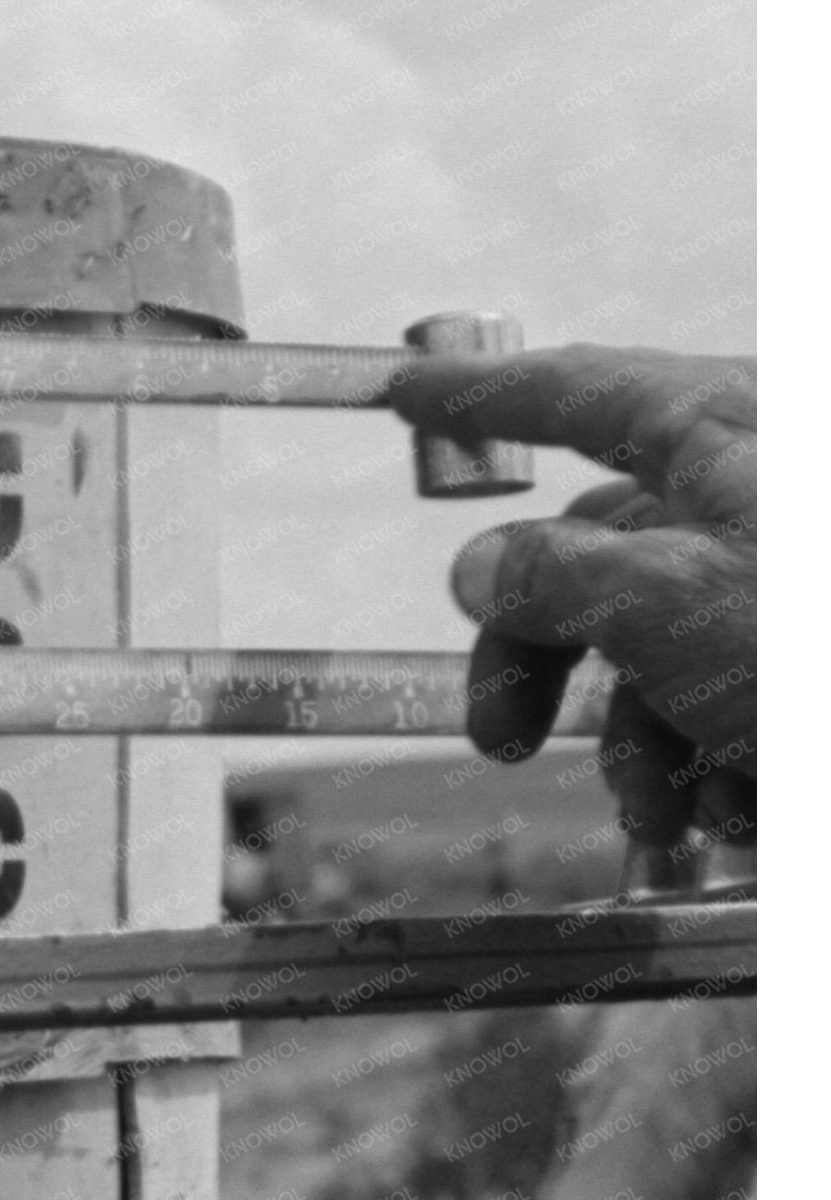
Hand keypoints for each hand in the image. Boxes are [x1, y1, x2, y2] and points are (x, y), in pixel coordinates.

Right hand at [382, 345, 753, 778]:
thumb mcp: (671, 603)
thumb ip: (551, 579)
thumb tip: (479, 570)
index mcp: (723, 430)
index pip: (571, 390)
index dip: (476, 394)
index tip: (408, 391)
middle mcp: (760, 486)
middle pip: (601, 550)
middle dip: (547, 662)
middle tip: (503, 732)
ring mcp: (792, 573)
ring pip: (670, 639)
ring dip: (643, 738)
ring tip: (658, 810)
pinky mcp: (808, 647)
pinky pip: (740, 688)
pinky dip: (717, 755)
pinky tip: (732, 807)